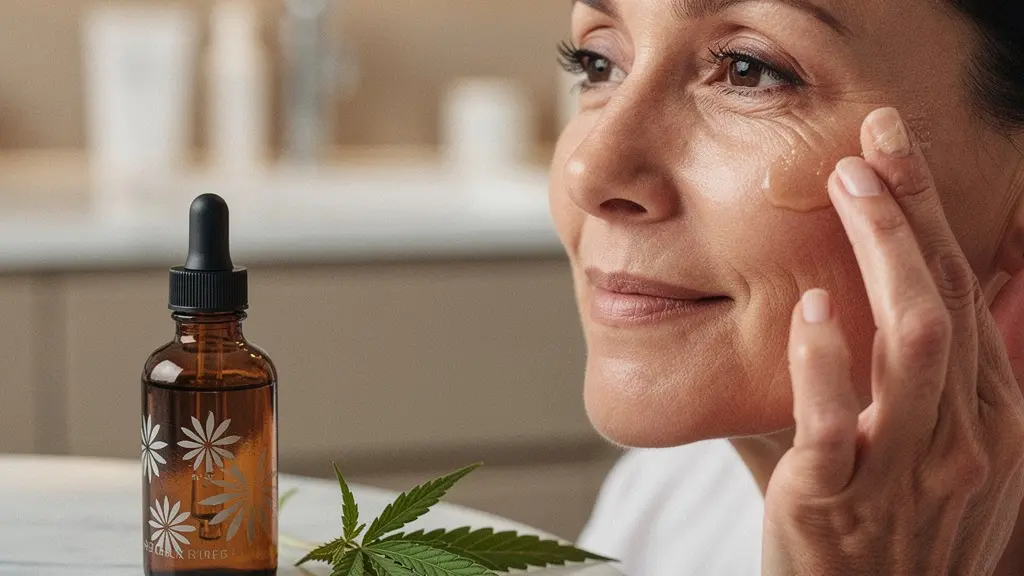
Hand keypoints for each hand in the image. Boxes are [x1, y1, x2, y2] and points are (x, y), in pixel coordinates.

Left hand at [761, 107, 1023, 575]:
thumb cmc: (892, 530)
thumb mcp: (930, 451)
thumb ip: (913, 378)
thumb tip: (882, 298)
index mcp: (987, 418)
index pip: (967, 295)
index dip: (934, 217)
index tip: (895, 151)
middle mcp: (963, 438)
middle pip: (948, 300)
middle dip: (914, 211)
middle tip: (873, 142)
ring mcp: (906, 471)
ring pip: (914, 344)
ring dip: (885, 253)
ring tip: (846, 189)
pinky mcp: (836, 500)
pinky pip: (838, 425)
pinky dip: (825, 362)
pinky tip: (812, 310)